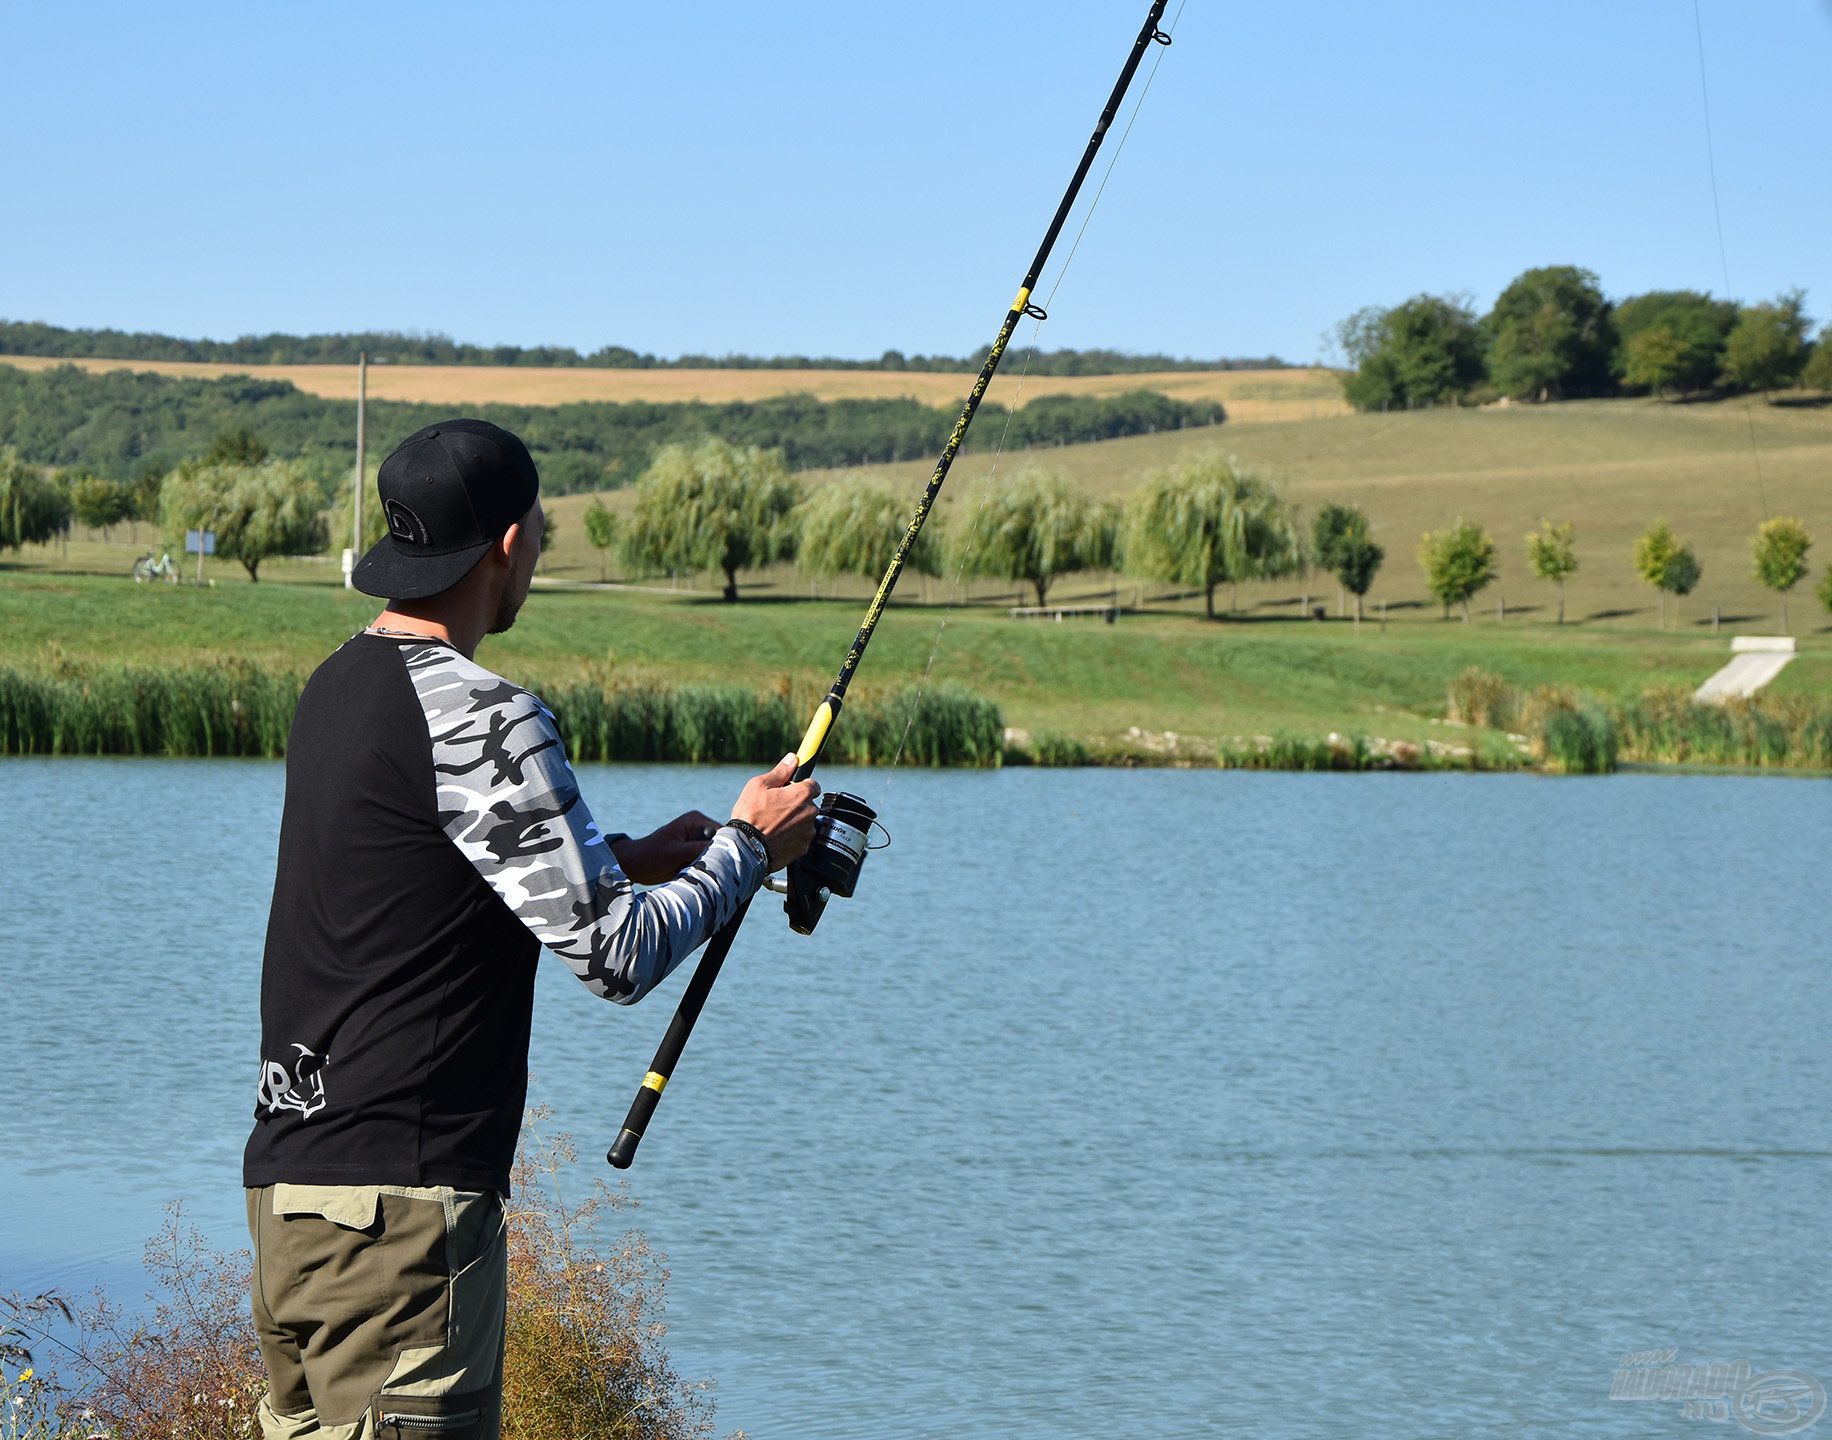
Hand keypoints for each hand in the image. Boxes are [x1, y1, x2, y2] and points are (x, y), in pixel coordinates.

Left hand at [612, 810, 720, 884]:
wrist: (634, 866)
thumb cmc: (650, 855)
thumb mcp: (675, 852)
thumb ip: (697, 849)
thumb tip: (721, 850)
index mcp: (696, 821)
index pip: (722, 832)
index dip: (727, 847)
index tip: (730, 863)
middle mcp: (700, 830)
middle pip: (721, 844)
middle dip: (721, 858)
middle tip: (721, 874)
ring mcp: (697, 843)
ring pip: (716, 856)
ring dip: (714, 866)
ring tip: (712, 878)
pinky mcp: (694, 856)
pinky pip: (708, 864)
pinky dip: (707, 871)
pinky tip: (706, 879)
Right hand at [731, 753, 820, 868]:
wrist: (745, 848)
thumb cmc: (750, 815)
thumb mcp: (759, 785)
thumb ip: (780, 772)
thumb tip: (793, 758)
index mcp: (802, 795)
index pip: (813, 784)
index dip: (801, 785)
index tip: (791, 789)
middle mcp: (810, 813)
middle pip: (808, 804)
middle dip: (796, 804)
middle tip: (776, 808)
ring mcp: (808, 832)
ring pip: (805, 822)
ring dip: (795, 821)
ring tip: (774, 824)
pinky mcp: (803, 848)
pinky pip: (801, 838)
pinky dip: (792, 837)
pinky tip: (777, 836)